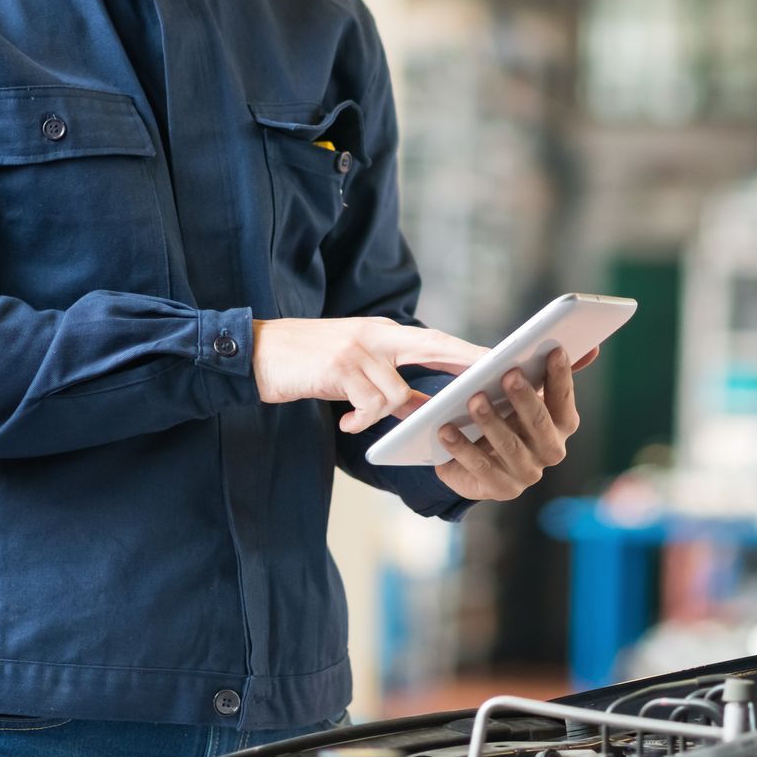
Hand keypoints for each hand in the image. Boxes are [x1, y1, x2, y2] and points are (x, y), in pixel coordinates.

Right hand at [252, 317, 487, 433]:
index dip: (466, 351)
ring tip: (354, 419)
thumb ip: (388, 383)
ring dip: (382, 413)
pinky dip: (359, 420)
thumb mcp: (354, 368)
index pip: (434, 340)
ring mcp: (358, 350)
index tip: (498, 361)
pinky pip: (367, 405)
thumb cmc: (309, 362)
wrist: (257, 352)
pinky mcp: (338, 369)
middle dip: (464, 364)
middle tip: (489, 379)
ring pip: (396, 392)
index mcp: (383, 333)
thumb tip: (420, 408)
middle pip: (433, 347)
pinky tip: (344, 423)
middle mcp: (376, 336)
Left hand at [434, 349, 582, 501]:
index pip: (563, 399)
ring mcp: (527, 473)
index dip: (560, 376)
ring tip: (474, 400)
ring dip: (492, 422)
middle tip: (509, 374)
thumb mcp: (515, 389)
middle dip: (525, 398)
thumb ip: (542, 369)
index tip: (553, 350)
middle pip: (540, 424)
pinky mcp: (501, 489)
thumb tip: (591, 349)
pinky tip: (446, 430)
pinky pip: (480, 468)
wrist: (469, 454)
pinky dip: (462, 448)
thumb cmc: (499, 412)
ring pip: (510, 447)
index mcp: (560, 423)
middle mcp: (550, 450)